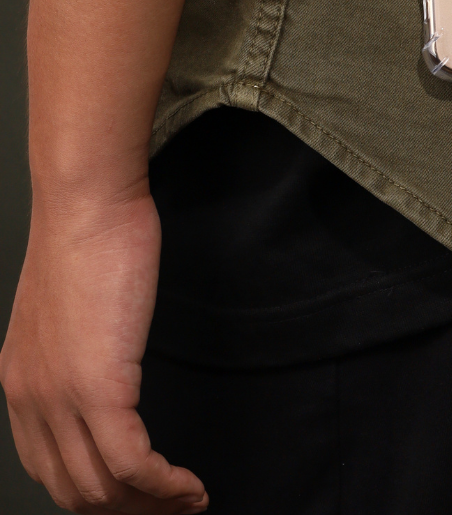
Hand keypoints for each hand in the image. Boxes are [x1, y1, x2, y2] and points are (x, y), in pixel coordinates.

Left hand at [0, 185, 207, 513]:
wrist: (86, 207)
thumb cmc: (90, 238)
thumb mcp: (76, 303)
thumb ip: (84, 345)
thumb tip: (113, 363)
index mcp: (21, 384)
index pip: (51, 469)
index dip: (97, 496)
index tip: (139, 498)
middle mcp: (31, 402)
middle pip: (75, 491)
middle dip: (127, 512)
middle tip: (170, 510)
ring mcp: (61, 399)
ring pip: (102, 489)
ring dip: (150, 506)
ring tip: (187, 503)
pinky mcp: (99, 388)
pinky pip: (132, 464)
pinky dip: (165, 486)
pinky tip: (189, 486)